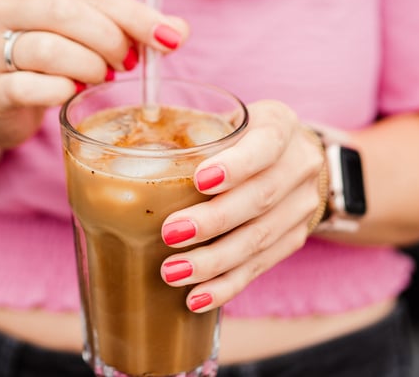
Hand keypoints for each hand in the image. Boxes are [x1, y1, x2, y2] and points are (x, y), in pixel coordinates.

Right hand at [0, 0, 188, 147]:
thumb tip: (178, 31)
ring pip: (47, 50)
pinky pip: (29, 88)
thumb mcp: (88, 35)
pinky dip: (60, 91)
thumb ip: (130, 28)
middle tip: (128, 63)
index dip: (134, 15)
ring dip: (88, 66)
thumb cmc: (48, 62)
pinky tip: (72, 93)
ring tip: (101, 77)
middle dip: (109, 40)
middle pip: (65, 13)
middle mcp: (0, 8)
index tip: (168, 39)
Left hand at [158, 100, 325, 311]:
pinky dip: (226, 285)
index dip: (236, 164)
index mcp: (280, 126)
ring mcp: (301, 206)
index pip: (266, 143)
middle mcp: (300, 165)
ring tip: (173, 272)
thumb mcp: (222, 121)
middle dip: (214, 220)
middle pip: (261, 197)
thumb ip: (188, 134)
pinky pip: (260, 267)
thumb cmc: (237, 137)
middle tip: (171, 233)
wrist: (288, 159)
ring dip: (214, 261)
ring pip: (260, 238)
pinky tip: (197, 298)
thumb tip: (116, 154)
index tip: (200, 179)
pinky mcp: (294, 239)